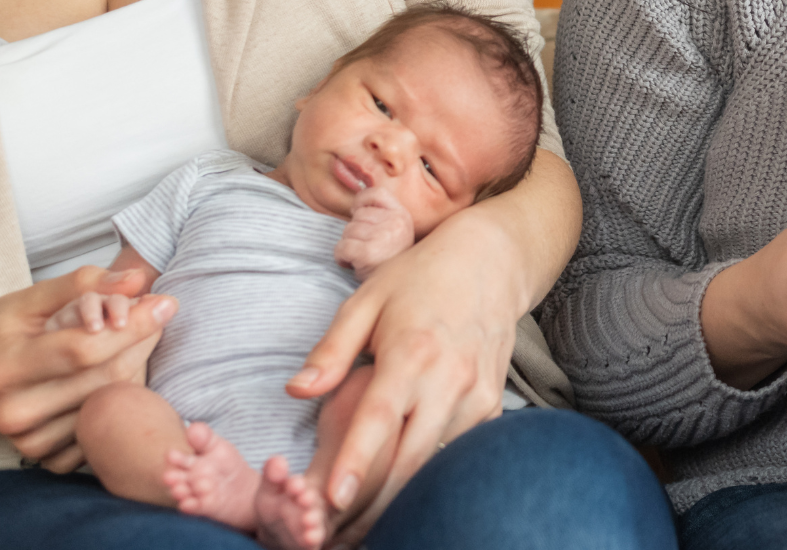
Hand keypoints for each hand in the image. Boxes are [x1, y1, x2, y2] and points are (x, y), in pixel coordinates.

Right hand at [0, 265, 173, 471]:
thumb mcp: (28, 299)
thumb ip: (82, 283)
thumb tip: (137, 279)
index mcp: (4, 367)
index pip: (84, 349)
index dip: (132, 325)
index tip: (166, 303)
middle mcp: (14, 411)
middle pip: (104, 378)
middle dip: (141, 341)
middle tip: (156, 315)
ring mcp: (28, 442)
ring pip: (111, 404)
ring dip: (136, 369)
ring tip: (131, 342)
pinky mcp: (44, 459)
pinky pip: (102, 430)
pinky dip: (118, 403)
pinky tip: (111, 377)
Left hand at [287, 208, 523, 531]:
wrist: (491, 262)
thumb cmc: (420, 278)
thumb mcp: (367, 300)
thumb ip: (331, 351)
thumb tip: (295, 391)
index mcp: (412, 352)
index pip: (380, 418)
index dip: (357, 462)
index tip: (334, 498)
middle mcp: (449, 380)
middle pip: (409, 458)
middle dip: (371, 504)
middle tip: (332, 535)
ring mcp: (476, 396)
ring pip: (434, 464)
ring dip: (399, 499)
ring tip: (361, 528)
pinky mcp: (490, 406)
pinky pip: (456, 453)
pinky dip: (428, 478)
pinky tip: (401, 497)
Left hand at [335, 186, 417, 277]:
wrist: (396, 290)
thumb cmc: (389, 260)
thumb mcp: (394, 232)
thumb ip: (381, 215)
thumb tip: (354, 205)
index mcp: (402, 215)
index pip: (377, 193)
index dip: (361, 201)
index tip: (356, 212)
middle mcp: (396, 223)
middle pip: (357, 215)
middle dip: (354, 232)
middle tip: (365, 247)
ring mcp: (383, 237)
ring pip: (348, 230)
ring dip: (347, 245)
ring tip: (360, 256)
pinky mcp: (369, 253)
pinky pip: (342, 246)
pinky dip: (340, 256)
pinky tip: (350, 263)